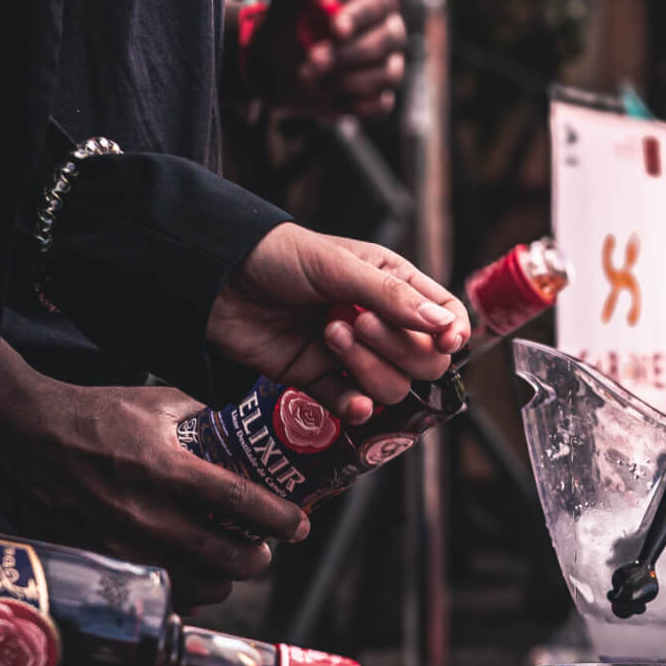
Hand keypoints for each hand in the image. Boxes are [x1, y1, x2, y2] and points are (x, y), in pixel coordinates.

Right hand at [0, 345, 309, 611]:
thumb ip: (203, 411)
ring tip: (230, 561)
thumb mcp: (153, 403)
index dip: (280, 519)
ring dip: (224, 578)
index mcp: (167, 470)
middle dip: (258, 557)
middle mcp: (149, 515)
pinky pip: (161, 592)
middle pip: (228, 558)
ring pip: (199, 586)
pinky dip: (185, 589)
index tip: (299, 524)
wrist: (30, 439)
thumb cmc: (93, 417)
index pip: (241, 502)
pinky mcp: (107, 563)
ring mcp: (126, 546)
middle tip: (266, 547)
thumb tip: (245, 415)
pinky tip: (191, 572)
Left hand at [206, 224, 468, 423]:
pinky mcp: (319, 379)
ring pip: (392, 386)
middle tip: (358, 323)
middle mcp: (377, 320)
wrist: (214, 282)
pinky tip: (351, 403)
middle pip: (424, 358)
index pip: (443, 313)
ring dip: (369, 370)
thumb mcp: (337, 266)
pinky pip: (354, 406)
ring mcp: (349, 353)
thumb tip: (444, 326)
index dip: (452, 330)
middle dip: (399, 348)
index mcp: (390, 282)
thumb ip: (392, 298)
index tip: (445, 341)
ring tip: (330, 336)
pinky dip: (357, 408)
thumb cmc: (276, 257)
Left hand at [250, 0, 405, 118]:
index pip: (379, 3)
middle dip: (347, 54)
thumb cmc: (291, 20)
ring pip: (386, 75)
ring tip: (310, 77)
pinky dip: (353, 103)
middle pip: (387, 41)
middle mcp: (390, 30)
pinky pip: (380, 104)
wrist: (279, 61)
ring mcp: (390, 64)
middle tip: (313, 60)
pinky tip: (327, 95)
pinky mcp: (381, 96)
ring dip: (346, 80)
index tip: (336, 30)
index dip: (360, 17)